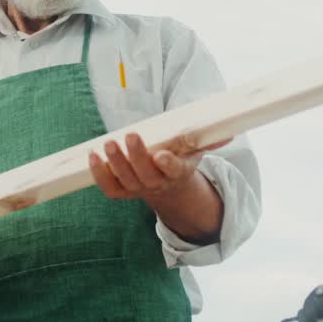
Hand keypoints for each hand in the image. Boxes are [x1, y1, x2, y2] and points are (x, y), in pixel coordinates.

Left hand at [87, 132, 231, 199]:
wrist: (168, 186)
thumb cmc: (181, 159)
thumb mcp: (197, 150)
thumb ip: (210, 140)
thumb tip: (230, 130)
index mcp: (177, 173)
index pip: (173, 171)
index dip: (167, 165)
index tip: (161, 154)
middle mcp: (157, 184)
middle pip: (145, 174)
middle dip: (136, 156)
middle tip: (131, 135)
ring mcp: (138, 189)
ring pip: (125, 180)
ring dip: (115, 163)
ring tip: (108, 144)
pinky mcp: (122, 191)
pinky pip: (109, 188)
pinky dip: (99, 175)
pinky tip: (92, 156)